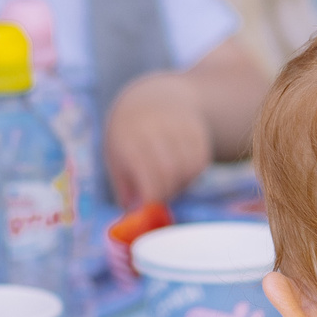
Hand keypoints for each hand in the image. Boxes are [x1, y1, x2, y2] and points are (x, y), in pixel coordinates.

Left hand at [103, 71, 213, 207]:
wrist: (150, 100)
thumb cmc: (127, 137)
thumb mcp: (115, 157)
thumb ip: (124, 187)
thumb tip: (134, 216)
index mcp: (129, 139)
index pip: (148, 175)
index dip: (152, 197)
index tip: (150, 208)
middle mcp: (154, 129)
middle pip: (170, 171)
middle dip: (167, 192)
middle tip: (161, 199)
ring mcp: (177, 126)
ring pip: (188, 168)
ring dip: (182, 183)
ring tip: (170, 182)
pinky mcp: (196, 127)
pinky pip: (201, 160)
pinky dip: (193, 173)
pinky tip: (181, 171)